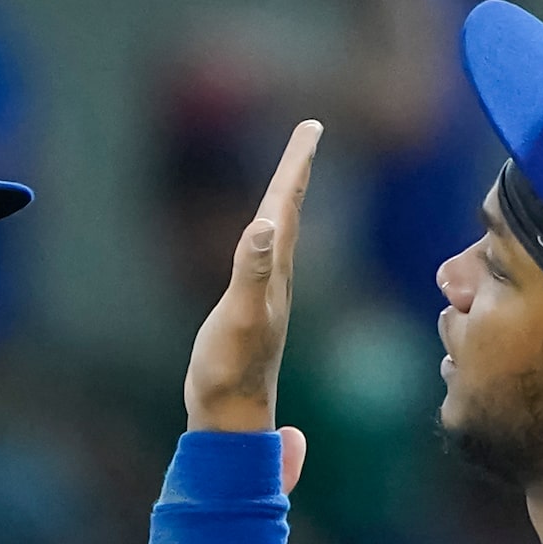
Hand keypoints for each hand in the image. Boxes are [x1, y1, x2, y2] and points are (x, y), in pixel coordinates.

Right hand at [183, 118, 321, 434]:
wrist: (232, 417)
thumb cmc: (231, 371)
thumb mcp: (237, 317)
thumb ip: (249, 271)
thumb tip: (262, 226)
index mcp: (273, 272)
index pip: (285, 207)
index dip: (295, 166)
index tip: (311, 126)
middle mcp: (275, 279)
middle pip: (286, 213)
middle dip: (294, 171)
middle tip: (307, 133)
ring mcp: (264, 296)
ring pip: (278, 236)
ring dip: (283, 201)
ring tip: (289, 176)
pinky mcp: (250, 311)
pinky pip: (261, 260)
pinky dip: (263, 236)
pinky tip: (262, 238)